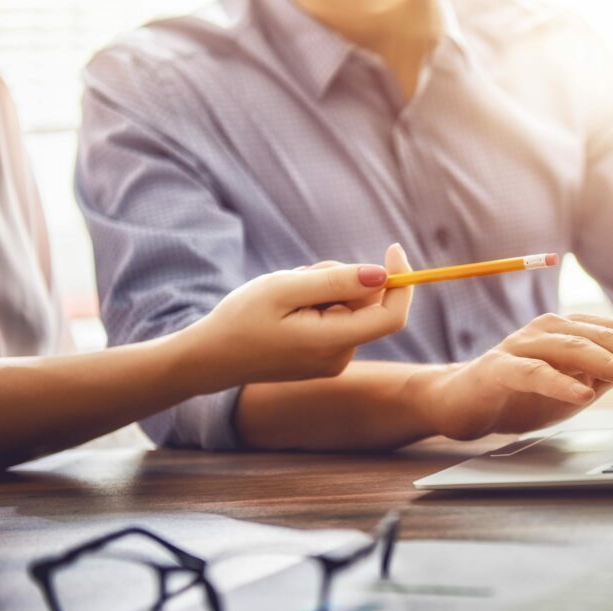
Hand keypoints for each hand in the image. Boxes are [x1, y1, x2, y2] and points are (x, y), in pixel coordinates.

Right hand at [183, 244, 412, 384]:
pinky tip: (288, 309)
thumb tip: (382, 274)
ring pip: (351, 308)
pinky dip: (319, 304)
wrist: (211, 357)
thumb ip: (335, 281)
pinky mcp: (324, 358)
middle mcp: (339, 357)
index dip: (401, 282)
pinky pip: (337, 319)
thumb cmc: (241, 319)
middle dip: (345, 279)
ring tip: (287, 294)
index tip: (392, 248)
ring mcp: (332, 360)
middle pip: (368, 305)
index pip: (391, 316)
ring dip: (327, 290)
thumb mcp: (284, 288)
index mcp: (331, 343)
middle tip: (301, 275)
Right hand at [418, 313, 612, 439]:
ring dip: (612, 363)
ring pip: (576, 350)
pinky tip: (582, 395)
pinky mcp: (500, 367)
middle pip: (610, 337)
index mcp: (578, 331)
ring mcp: (526, 345)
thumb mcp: (577, 384)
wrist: (462, 401)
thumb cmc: (523, 392)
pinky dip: (558, 382)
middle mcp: (555, 329)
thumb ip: (609, 373)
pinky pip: (533, 373)